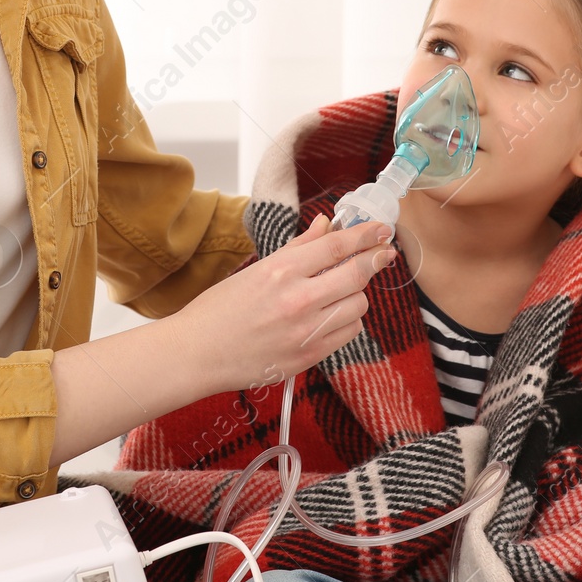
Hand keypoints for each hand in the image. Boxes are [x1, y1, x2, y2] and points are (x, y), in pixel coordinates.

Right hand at [169, 214, 395, 393]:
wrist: (197, 353)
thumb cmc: (219, 310)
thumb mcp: (256, 269)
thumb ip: (298, 247)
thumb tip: (327, 225)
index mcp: (280, 270)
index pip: (336, 246)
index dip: (365, 235)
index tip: (381, 229)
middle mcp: (297, 299)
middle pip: (356, 274)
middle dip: (375, 260)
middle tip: (383, 253)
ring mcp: (305, 330)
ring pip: (358, 305)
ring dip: (357, 293)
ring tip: (342, 289)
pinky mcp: (309, 356)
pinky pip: (348, 332)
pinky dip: (348, 320)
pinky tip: (333, 315)